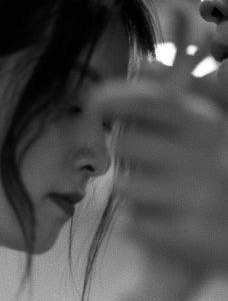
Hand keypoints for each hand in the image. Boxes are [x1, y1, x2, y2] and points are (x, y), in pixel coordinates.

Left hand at [90, 8, 227, 275]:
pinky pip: (134, 226)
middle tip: (138, 161)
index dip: (115, 96)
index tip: (91, 99)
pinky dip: (138, 227)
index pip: (151, 99)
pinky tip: (158, 227)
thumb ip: (175, 96)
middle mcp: (205, 157)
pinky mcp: (189, 237)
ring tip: (155, 197)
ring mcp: (198, 198)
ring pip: (126, 187)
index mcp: (208, 126)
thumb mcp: (204, 130)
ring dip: (131, 192)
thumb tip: (142, 62)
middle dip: (123, 153)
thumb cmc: (210, 177)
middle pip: (127, 143)